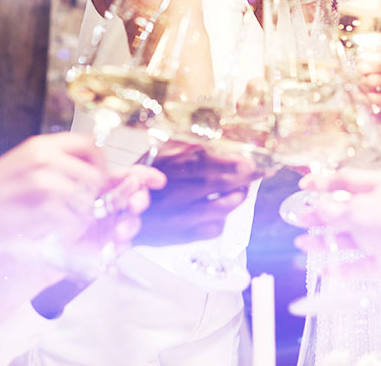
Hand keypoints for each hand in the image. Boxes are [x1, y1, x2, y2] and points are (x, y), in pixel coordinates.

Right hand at [0, 132, 120, 255]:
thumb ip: (51, 165)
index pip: (91, 144)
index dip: (100, 164)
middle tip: (77, 212)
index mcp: (39, 145)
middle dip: (93, 197)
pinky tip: (46, 234)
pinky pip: (74, 222)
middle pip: (96, 175)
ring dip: (79, 218)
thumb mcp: (18, 167)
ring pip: (88, 201)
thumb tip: (87, 173)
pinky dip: (66, 234)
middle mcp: (45, 157)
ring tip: (55, 224)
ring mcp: (45, 182)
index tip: (95, 182)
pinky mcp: (44, 208)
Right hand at [133, 141, 258, 245]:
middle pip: (218, 183)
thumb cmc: (142, 181)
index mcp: (167, 167)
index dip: (231, 162)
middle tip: (260, 172)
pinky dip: (222, 219)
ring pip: (221, 208)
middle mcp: (175, 192)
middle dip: (244, 178)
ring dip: (237, 197)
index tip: (249, 161)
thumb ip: (185, 147)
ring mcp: (179, 217)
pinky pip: (213, 229)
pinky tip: (220, 211)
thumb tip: (217, 144)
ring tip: (241, 190)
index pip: (206, 161)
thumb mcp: (157, 155)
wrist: (120, 214)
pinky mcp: (182, 236)